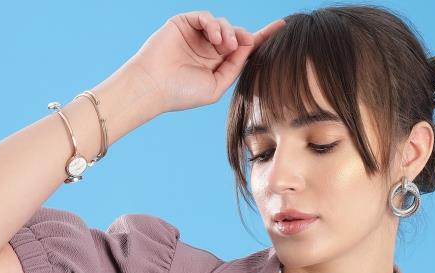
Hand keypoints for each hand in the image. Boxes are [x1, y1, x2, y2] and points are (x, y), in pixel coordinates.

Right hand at [129, 10, 286, 114]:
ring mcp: (196, 35)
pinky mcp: (184, 23)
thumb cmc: (181, 93)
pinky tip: (215, 37)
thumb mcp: (216, 86)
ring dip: (228, 32)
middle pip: (235, 34)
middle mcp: (207, 49)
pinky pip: (206, 16)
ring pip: (223, 24)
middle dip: (241, 37)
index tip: (281, 26)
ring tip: (224, 45)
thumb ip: (234, 68)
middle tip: (236, 46)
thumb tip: (248, 46)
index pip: (242, 48)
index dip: (261, 37)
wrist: (153, 87)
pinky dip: (213, 23)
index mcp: (215, 65)